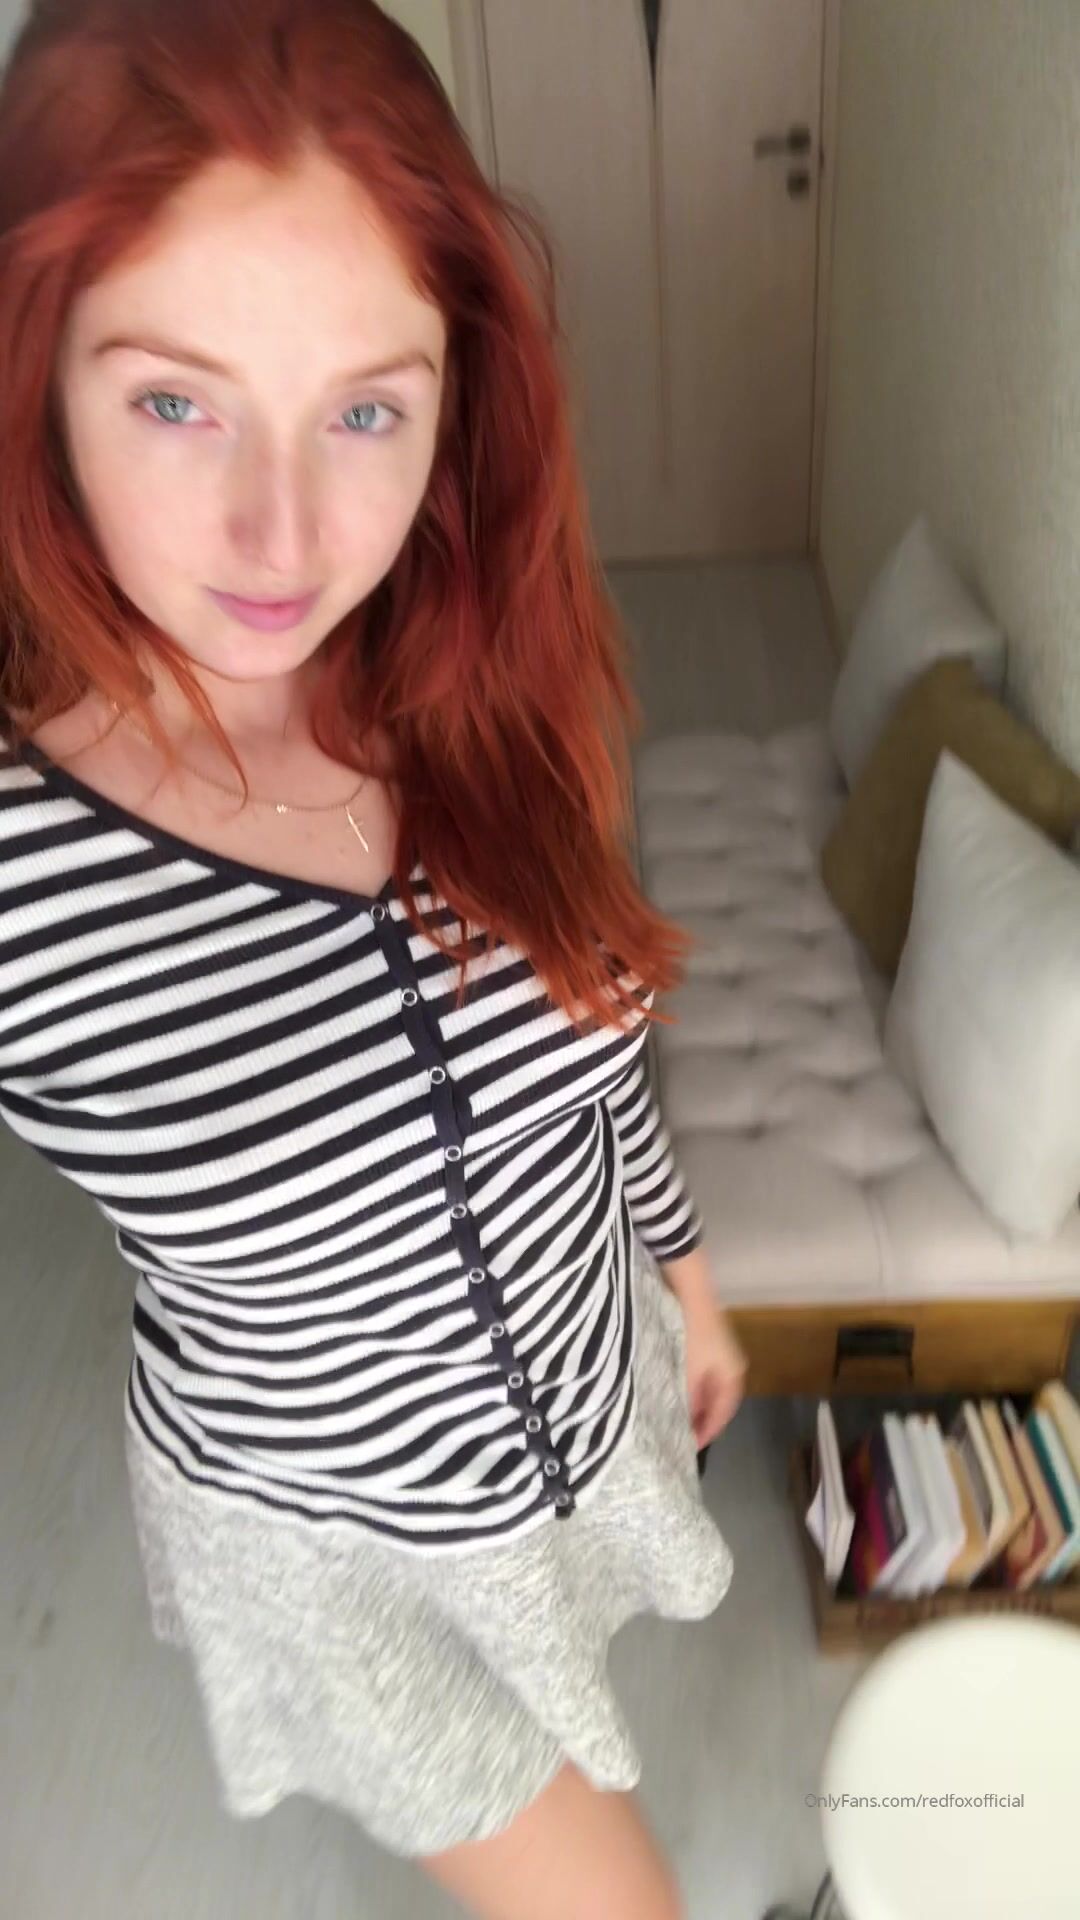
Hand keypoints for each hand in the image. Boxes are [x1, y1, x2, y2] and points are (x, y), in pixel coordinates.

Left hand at [682, 1293, 747, 1446]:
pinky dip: (692, 1389)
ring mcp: (721, 1357)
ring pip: (709, 1390)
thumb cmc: (691, 1336)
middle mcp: (732, 1369)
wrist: (689, 1291)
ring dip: (695, 1404)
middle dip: (700, 1420)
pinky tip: (676, 1392)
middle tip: (680, 1437)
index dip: (706, 1432)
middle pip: (718, 1403)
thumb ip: (687, 1401)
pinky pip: (702, 1377)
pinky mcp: (708, 1347)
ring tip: (675, 1418)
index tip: (688, 1448)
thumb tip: (683, 1425)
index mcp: (733, 1378)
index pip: (723, 1415)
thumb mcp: (688, 1373)